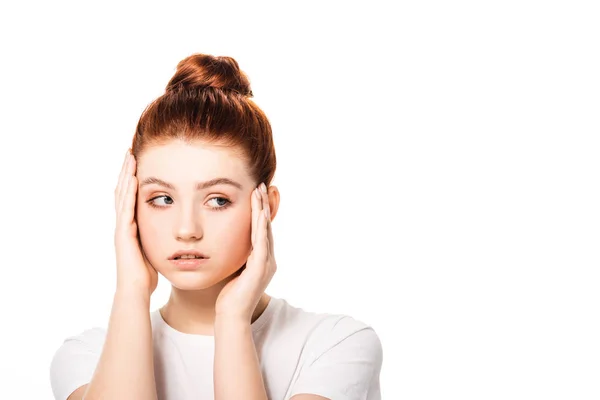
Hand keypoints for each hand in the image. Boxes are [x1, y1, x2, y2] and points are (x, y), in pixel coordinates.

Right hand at [114, 149, 157, 296]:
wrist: (135, 291)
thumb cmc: (147, 276)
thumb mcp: (155, 251)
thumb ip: (159, 239)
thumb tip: (173, 234)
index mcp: (131, 227)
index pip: (131, 197)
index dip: (133, 180)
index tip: (139, 162)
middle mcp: (123, 224)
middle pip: (123, 191)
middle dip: (127, 171)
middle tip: (130, 152)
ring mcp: (121, 227)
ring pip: (122, 195)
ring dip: (126, 175)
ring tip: (129, 157)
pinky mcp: (123, 233)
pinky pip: (125, 208)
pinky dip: (128, 192)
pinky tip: (132, 178)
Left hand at [215, 183, 276, 320]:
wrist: (230, 317)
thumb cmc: (227, 297)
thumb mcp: (233, 270)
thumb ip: (235, 257)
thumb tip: (227, 243)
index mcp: (262, 260)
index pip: (262, 230)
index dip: (260, 211)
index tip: (256, 192)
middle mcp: (268, 260)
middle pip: (266, 226)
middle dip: (264, 204)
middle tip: (262, 184)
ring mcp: (266, 264)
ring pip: (265, 231)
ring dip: (262, 209)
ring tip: (260, 191)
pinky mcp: (260, 268)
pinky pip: (262, 243)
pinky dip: (261, 226)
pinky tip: (259, 213)